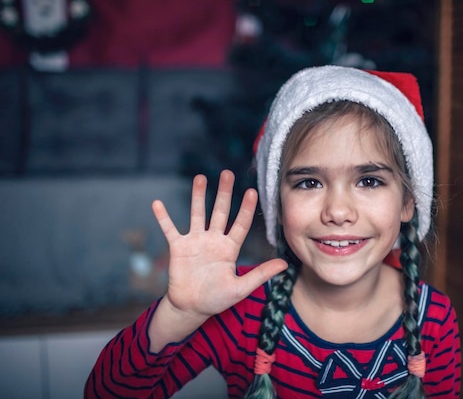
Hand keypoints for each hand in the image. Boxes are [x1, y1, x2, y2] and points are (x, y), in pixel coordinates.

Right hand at [152, 170, 287, 325]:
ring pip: (197, 214)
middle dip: (223, 193)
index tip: (252, 191)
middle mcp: (213, 240)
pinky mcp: (178, 248)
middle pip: (219, 211)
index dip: (245, 209)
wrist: (191, 308)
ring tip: (200, 178)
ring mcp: (195, 242)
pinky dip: (163, 217)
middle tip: (227, 173)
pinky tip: (157, 203)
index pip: (240, 224)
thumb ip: (260, 274)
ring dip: (197, 196)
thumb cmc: (217, 299)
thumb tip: (285, 264)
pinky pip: (169, 229)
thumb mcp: (241, 288)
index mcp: (229, 248)